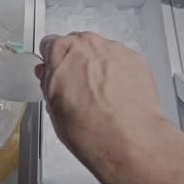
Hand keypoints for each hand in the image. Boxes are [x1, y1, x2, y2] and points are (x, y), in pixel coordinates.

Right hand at [34, 32, 165, 164]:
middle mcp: (88, 44)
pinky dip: (118, 73)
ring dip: (98, 68)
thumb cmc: (90, 127)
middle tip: (77, 88)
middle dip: (75, 63)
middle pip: (77, 45)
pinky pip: (121, 61)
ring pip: (100, 53)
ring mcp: (114, 50)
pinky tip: (116, 96)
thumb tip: (50, 77)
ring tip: (100, 96)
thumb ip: (48, 81)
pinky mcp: (135, 60)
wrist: (127, 139)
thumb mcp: (52, 106)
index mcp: (62, 50)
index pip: (49, 44)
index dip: (51, 61)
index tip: (55, 72)